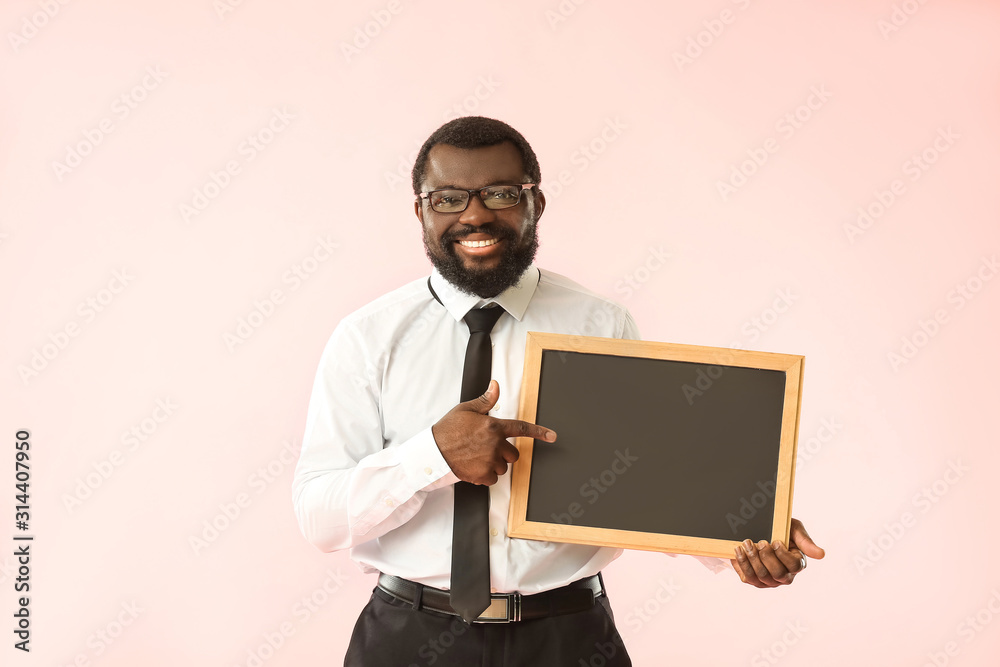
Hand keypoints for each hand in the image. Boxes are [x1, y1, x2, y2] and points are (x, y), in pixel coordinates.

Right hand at [432, 380, 556, 485]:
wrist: (432, 452)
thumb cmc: (447, 430)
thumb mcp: (466, 409)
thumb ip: (485, 400)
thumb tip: (495, 386)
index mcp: (494, 426)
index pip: (521, 428)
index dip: (539, 432)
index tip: (552, 436)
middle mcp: (495, 444)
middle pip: (514, 454)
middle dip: (504, 453)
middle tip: (487, 449)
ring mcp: (490, 461)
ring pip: (504, 467)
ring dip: (495, 464)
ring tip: (476, 457)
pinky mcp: (482, 475)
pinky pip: (493, 479)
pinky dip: (485, 476)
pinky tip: (473, 467)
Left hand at [731, 518, 824, 587]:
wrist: (759, 529)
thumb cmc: (780, 529)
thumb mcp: (794, 529)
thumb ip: (805, 541)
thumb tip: (821, 555)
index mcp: (797, 564)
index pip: (795, 567)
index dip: (783, 555)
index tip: (775, 541)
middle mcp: (785, 576)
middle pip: (777, 574)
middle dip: (767, 557)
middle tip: (760, 542)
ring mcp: (769, 581)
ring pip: (761, 576)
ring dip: (752, 559)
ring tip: (747, 543)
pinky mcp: (754, 581)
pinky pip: (748, 577)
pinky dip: (742, 563)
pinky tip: (739, 550)